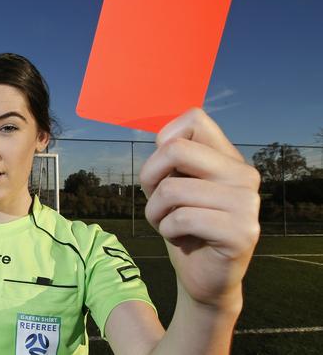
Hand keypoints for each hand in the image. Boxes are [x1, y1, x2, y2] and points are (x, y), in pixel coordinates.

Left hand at [140, 108, 260, 307]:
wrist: (204, 278)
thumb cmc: (184, 227)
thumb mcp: (173, 186)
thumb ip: (171, 160)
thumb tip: (162, 138)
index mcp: (228, 158)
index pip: (194, 118)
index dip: (163, 142)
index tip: (163, 171)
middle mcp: (243, 174)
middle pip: (175, 149)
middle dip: (150, 177)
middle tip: (158, 201)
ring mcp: (247, 203)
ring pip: (171, 189)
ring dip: (156, 212)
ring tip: (169, 225)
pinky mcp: (241, 232)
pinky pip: (182, 218)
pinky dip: (168, 231)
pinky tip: (181, 239)